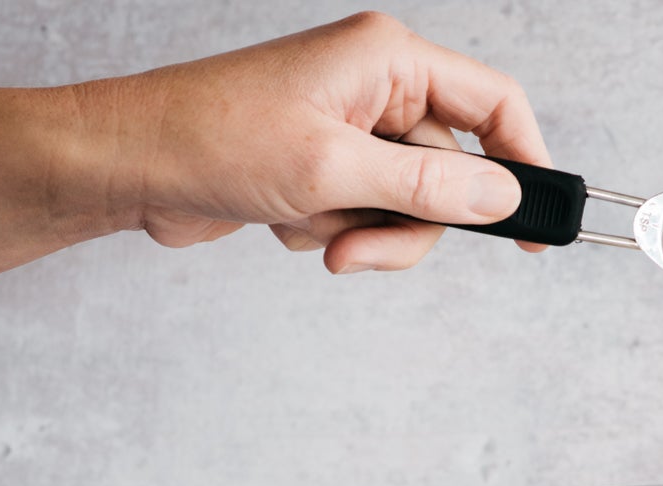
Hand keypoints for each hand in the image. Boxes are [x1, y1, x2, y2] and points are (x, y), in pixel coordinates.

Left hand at [91, 11, 550, 271]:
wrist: (126, 165)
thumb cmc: (210, 140)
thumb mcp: (334, 170)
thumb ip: (429, 186)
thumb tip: (504, 199)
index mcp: (387, 59)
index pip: (494, 105)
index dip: (525, 164)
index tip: (536, 228)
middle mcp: (375, 86)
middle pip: (451, 171)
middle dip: (409, 222)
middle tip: (360, 249)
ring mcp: (349, 127)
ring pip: (408, 203)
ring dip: (366, 233)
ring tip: (311, 231)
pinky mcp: (324, 163)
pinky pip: (367, 213)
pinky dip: (333, 230)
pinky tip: (283, 219)